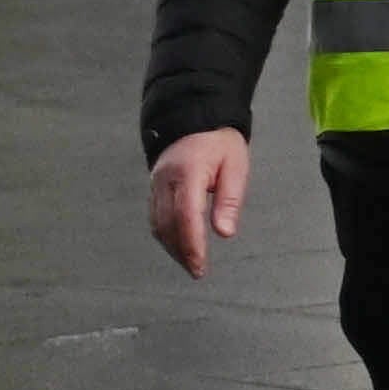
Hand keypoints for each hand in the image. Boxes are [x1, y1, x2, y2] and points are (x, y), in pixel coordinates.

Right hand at [148, 128, 250, 277]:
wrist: (193, 118)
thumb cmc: (220, 143)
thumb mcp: (235, 166)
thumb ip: (229, 200)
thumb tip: (224, 233)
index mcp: (187, 174)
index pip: (186, 216)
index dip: (192, 244)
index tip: (200, 265)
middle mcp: (165, 181)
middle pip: (168, 225)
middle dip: (181, 252)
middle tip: (197, 271)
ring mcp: (155, 184)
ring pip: (158, 223)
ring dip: (171, 247)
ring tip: (189, 264)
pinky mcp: (153, 187)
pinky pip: (155, 216)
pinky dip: (165, 235)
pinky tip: (178, 246)